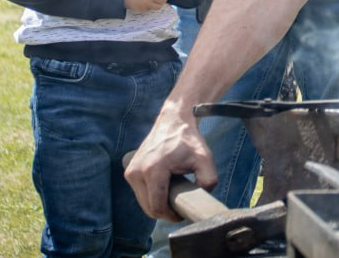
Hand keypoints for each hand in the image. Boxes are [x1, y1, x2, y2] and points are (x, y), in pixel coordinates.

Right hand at [124, 101, 217, 220]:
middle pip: (148, 208)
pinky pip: (140, 193)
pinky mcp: (129, 171)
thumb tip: (201, 197)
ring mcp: (131, 172)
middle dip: (164, 212)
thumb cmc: (189, 140)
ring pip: (143, 202)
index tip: (182, 214)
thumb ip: (209, 180)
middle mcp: (137, 172)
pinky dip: (151, 196)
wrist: (174, 121)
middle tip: (180, 207)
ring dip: (157, 204)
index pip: (157, 206)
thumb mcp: (205, 158)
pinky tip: (164, 189)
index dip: (170, 216)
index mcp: (153, 170)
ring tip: (173, 196)